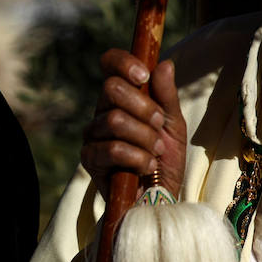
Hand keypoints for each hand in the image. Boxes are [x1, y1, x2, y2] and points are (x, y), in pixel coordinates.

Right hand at [81, 49, 186, 199]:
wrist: (158, 199)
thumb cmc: (164, 161)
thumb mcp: (173, 125)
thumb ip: (166, 96)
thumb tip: (163, 64)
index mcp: (120, 99)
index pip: (109, 64)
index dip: (123, 62)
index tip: (144, 76)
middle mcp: (101, 112)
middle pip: (111, 89)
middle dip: (144, 108)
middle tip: (157, 127)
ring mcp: (92, 136)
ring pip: (115, 120)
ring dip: (145, 138)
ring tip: (155, 153)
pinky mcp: (89, 159)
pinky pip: (112, 148)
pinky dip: (137, 158)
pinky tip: (146, 167)